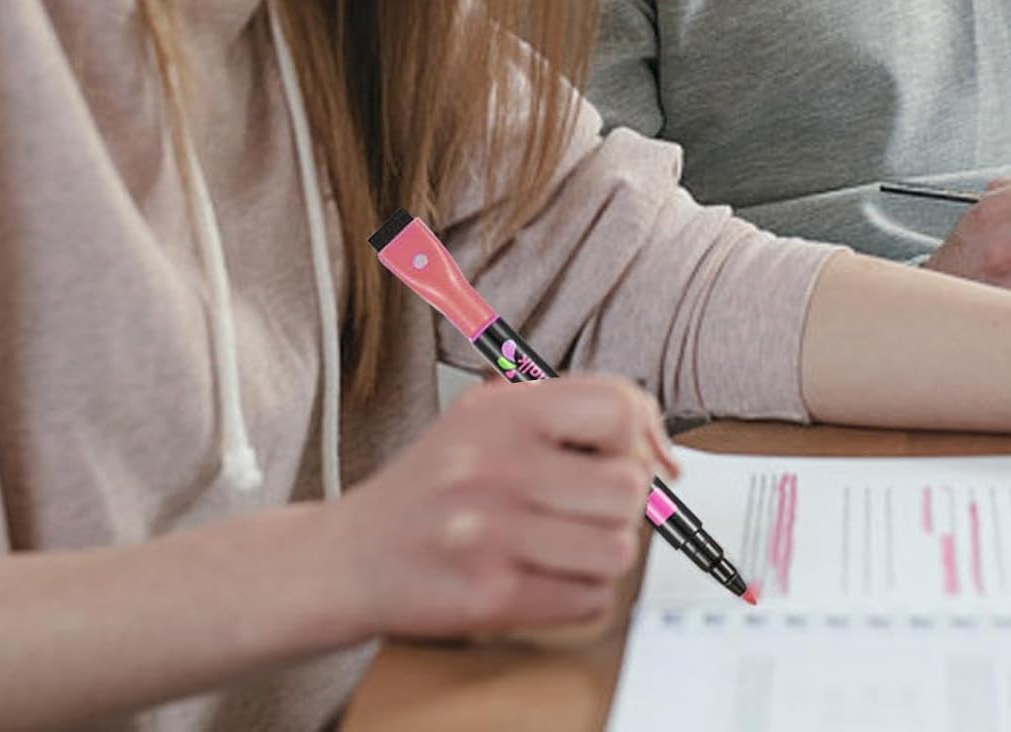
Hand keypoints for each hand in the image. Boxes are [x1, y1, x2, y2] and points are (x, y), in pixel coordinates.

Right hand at [329, 373, 673, 641]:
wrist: (351, 555)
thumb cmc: (432, 484)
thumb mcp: (485, 414)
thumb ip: (567, 409)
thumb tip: (659, 447)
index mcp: (500, 412)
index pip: (616, 408)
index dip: (639, 435)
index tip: (632, 457)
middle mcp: (494, 465)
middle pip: (627, 488)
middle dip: (621, 504)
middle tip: (590, 506)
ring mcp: (490, 533)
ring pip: (616, 550)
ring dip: (602, 554)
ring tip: (565, 544)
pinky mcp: (489, 596)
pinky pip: (588, 601)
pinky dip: (579, 595)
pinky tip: (545, 576)